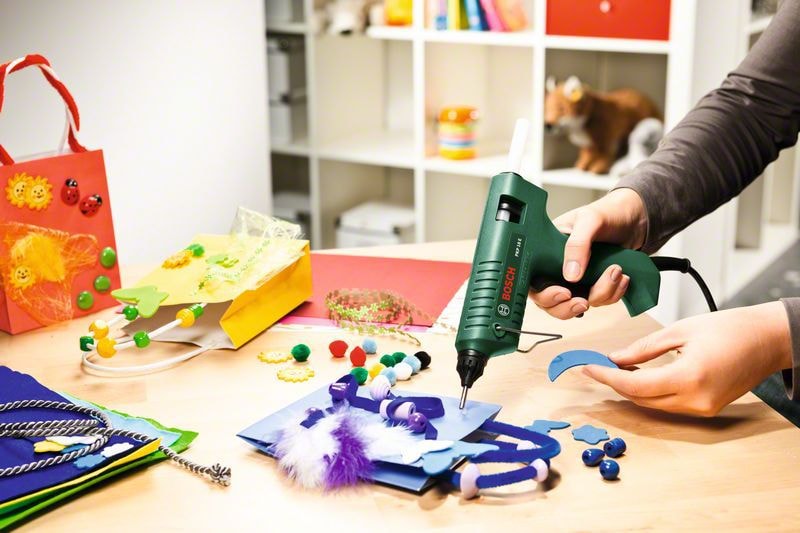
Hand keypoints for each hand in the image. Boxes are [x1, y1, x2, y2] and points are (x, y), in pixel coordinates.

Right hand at [530, 188, 647, 318]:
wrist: (634, 219)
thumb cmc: (606, 213)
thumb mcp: (588, 220)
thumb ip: (577, 245)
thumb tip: (570, 275)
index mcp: (546, 252)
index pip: (534, 282)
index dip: (545, 294)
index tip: (564, 292)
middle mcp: (557, 269)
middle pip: (551, 303)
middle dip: (568, 307)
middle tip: (583, 301)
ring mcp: (577, 280)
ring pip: (579, 306)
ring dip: (600, 294)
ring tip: (616, 271)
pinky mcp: (594, 285)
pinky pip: (600, 301)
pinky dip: (613, 293)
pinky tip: (622, 277)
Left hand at [583, 302, 792, 415]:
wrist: (767, 340)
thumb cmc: (729, 328)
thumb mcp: (680, 330)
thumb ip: (644, 348)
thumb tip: (615, 358)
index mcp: (689, 376)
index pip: (635, 386)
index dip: (607, 378)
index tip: (588, 367)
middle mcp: (696, 400)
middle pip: (642, 399)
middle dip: (615, 384)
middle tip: (595, 366)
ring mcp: (703, 408)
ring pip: (654, 405)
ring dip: (631, 390)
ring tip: (614, 369)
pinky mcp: (707, 409)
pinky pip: (669, 405)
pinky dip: (651, 393)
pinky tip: (639, 377)